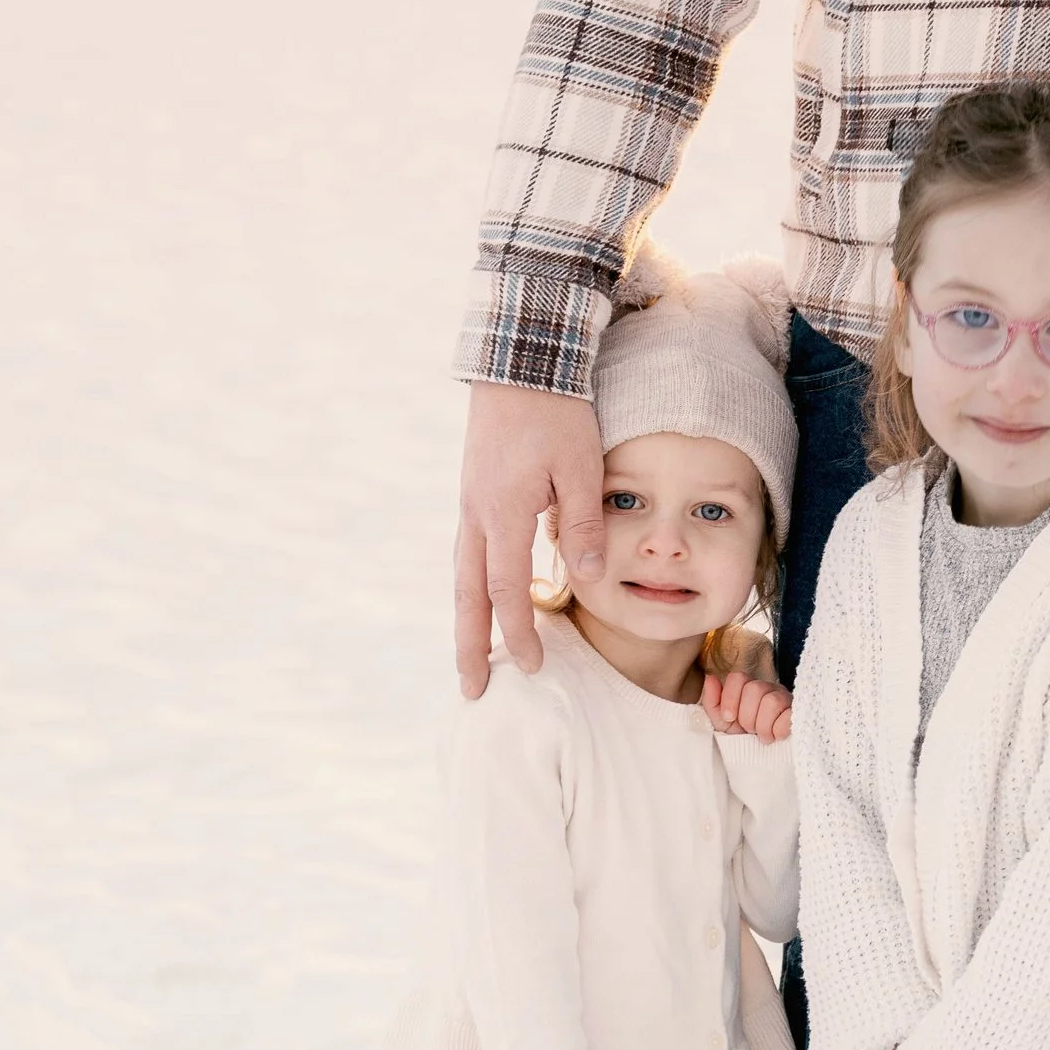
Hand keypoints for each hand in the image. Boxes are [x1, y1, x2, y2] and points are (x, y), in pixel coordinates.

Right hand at [456, 384, 604, 695]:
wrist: (521, 358)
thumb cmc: (557, 410)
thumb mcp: (582, 466)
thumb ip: (582, 524)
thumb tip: (586, 580)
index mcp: (503, 514)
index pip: (509, 592)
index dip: (519, 634)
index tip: (533, 668)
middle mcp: (477, 515)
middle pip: (468, 596)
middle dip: (471, 646)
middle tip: (472, 691)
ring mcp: (470, 503)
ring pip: (463, 575)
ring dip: (466, 620)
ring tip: (470, 657)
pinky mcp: (475, 491)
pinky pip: (470, 551)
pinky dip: (473, 586)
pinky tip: (484, 600)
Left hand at [703, 667, 792, 742]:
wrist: (759, 760)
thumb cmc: (741, 738)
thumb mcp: (721, 723)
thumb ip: (713, 701)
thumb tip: (711, 678)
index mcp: (748, 688)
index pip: (738, 677)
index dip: (730, 698)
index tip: (729, 718)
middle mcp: (768, 689)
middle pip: (755, 689)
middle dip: (747, 716)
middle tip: (749, 730)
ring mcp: (786, 699)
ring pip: (772, 701)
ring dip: (763, 726)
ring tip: (763, 736)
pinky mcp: (800, 713)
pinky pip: (789, 716)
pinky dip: (778, 731)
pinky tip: (776, 737)